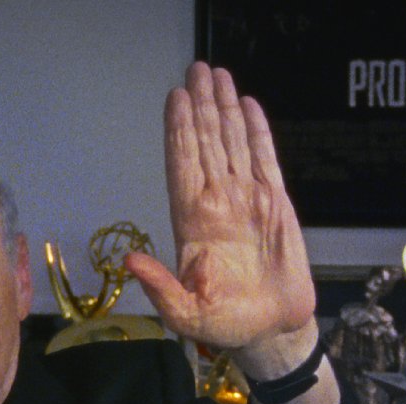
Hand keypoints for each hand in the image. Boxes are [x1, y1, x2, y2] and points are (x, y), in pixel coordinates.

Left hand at [125, 62, 316, 375]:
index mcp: (192, 222)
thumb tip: (129, 261)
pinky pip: (266, 159)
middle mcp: (217, 203)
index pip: (182, 167)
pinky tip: (249, 106)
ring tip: (218, 75)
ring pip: (233, 144)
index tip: (175, 99)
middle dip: (201, 107)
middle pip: (206, 145)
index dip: (179, 133)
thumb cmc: (226, 325)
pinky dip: (258, 133)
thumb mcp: (186, 314)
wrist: (273, 330)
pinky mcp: (276, 204)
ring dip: (225, 110)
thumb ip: (160, 287)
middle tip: (197, 70)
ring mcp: (246, 200)